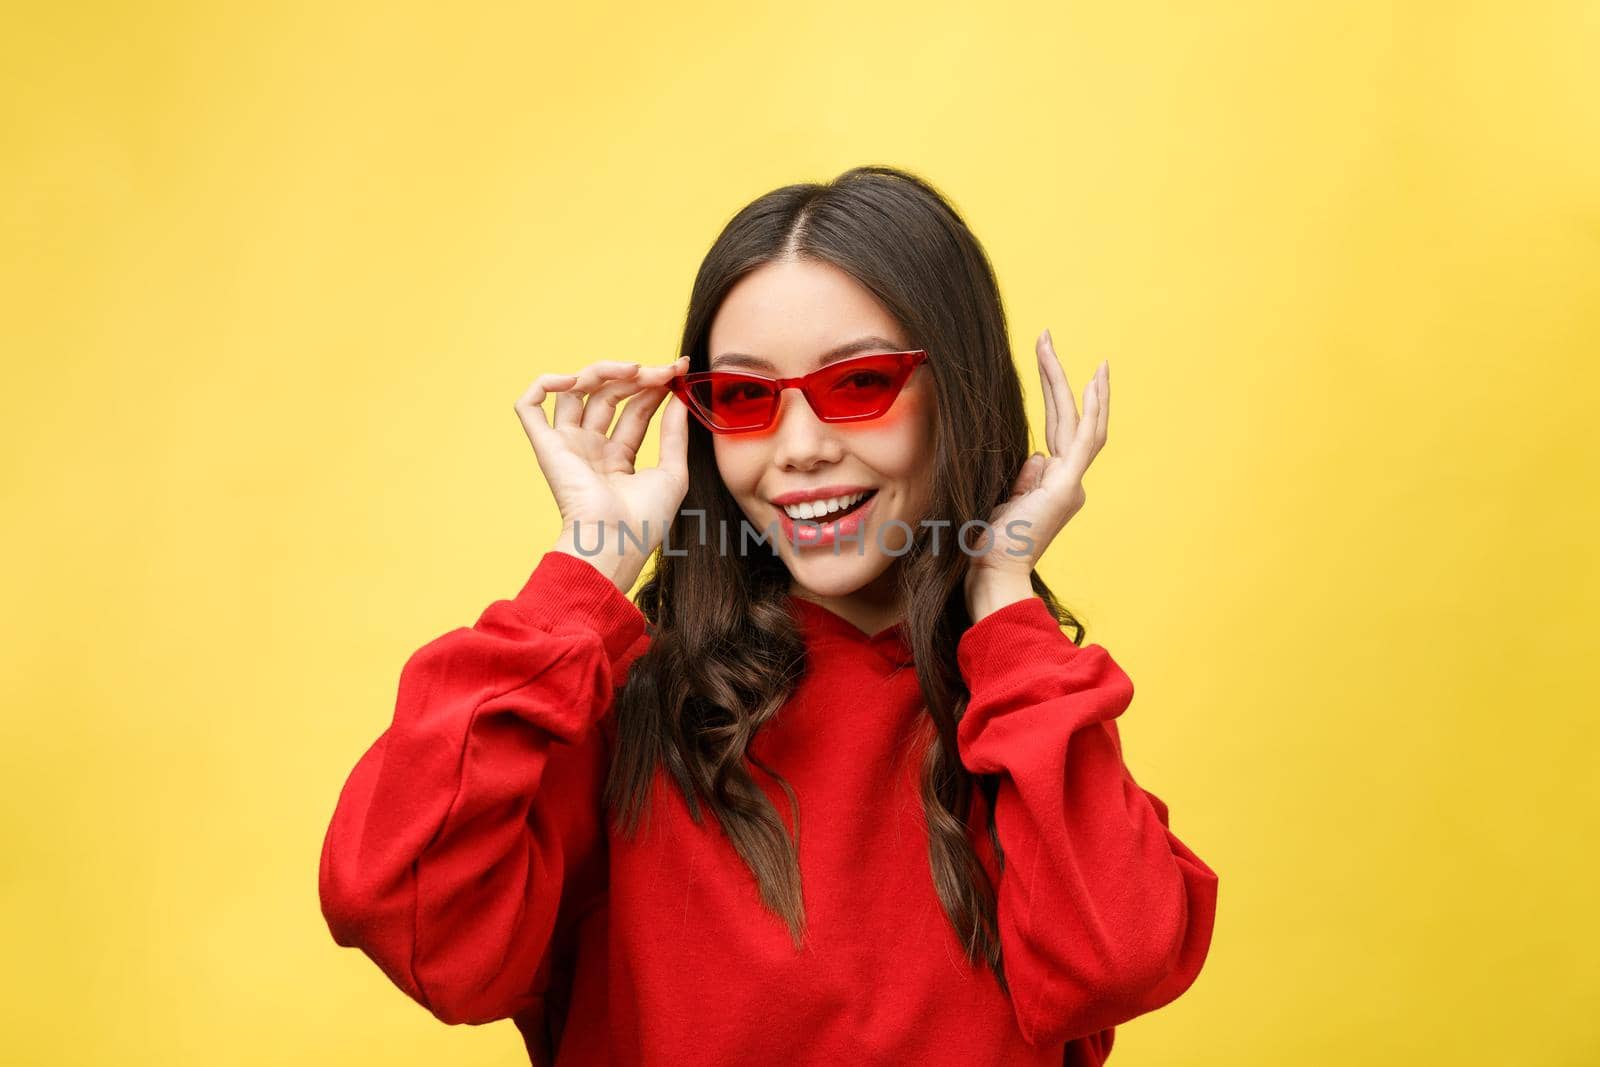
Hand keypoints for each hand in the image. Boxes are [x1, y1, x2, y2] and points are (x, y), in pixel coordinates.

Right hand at [514, 356, 690, 588]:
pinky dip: (544, 384)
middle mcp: (591, 448)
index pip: (635, 409)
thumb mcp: (672, 472)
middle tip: (664, 370)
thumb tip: (680, 397)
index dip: (655, 387)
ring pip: (576, 391)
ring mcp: (568, 445)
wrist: (616, 539)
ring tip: (633, 370)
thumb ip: (674, 434)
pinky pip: (529, 406)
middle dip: (638, 377)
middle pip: (609, 395)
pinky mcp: (547, 446)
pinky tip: (574, 379)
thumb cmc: (645, 520)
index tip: (679, 370)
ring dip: (603, 372)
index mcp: (618, 458)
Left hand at [964, 329, 1108, 618]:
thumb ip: (1020, 477)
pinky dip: (1091, 409)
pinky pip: (1084, 440)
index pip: (1056, 430)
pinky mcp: (1068, 486)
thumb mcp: (999, 499)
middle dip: (1057, 377)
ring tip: (1049, 345)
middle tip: (1044, 337)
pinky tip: (1091, 382)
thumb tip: (1036, 457)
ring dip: (1066, 381)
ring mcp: (1070, 484)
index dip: (1052, 394)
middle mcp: (1068, 483)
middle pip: (1069, 419)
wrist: (990, 572)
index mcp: (1051, 485)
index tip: (1045, 362)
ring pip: (1079, 422)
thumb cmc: (984, 542)